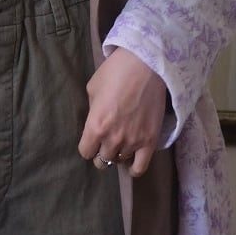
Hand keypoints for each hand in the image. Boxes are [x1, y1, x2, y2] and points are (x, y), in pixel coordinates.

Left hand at [77, 48, 166, 177]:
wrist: (146, 65)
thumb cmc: (115, 73)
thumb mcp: (93, 90)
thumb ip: (92, 111)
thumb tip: (96, 121)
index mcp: (95, 127)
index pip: (85, 152)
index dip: (87, 147)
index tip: (91, 140)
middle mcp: (112, 139)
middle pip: (102, 160)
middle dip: (101, 151)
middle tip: (106, 141)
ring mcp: (133, 142)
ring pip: (120, 160)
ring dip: (118, 154)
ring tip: (120, 144)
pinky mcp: (150, 141)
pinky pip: (141, 167)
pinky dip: (135, 169)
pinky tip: (132, 165)